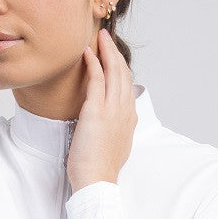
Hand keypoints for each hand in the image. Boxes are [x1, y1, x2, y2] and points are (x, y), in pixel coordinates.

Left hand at [67, 27, 137, 193]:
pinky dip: (94, 63)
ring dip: (106, 51)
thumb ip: (114, 129)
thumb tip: (109, 122)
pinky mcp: (97, 111)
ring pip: (114, 72)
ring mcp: (113, 110)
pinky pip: (97, 80)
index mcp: (129, 119)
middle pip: (123, 74)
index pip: (128, 86)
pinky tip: (87, 52)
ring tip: (99, 37)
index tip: (113, 56)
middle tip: (107, 38)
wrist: (97, 181)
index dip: (121, 68)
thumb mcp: (114, 145)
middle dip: (115, 53)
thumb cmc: (100, 168)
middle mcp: (125, 111)